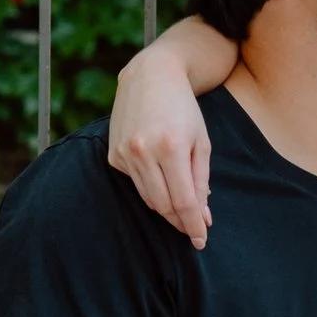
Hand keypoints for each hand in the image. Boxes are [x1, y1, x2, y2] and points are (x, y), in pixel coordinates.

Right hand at [108, 49, 215, 247]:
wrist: (151, 76)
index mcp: (171, 147)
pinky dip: (149, 187)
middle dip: (180, 221)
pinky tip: (158, 174)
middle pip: (163, 205)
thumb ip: (201, 180)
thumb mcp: (202, 141)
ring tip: (180, 209)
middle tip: (193, 228)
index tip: (201, 240)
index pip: (183, 201)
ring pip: (147, 198)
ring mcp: (124, 153)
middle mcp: (144, 151)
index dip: (193, 225)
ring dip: (165, 208)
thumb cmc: (183, 108)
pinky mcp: (113, 154)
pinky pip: (135, 182)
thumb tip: (203, 215)